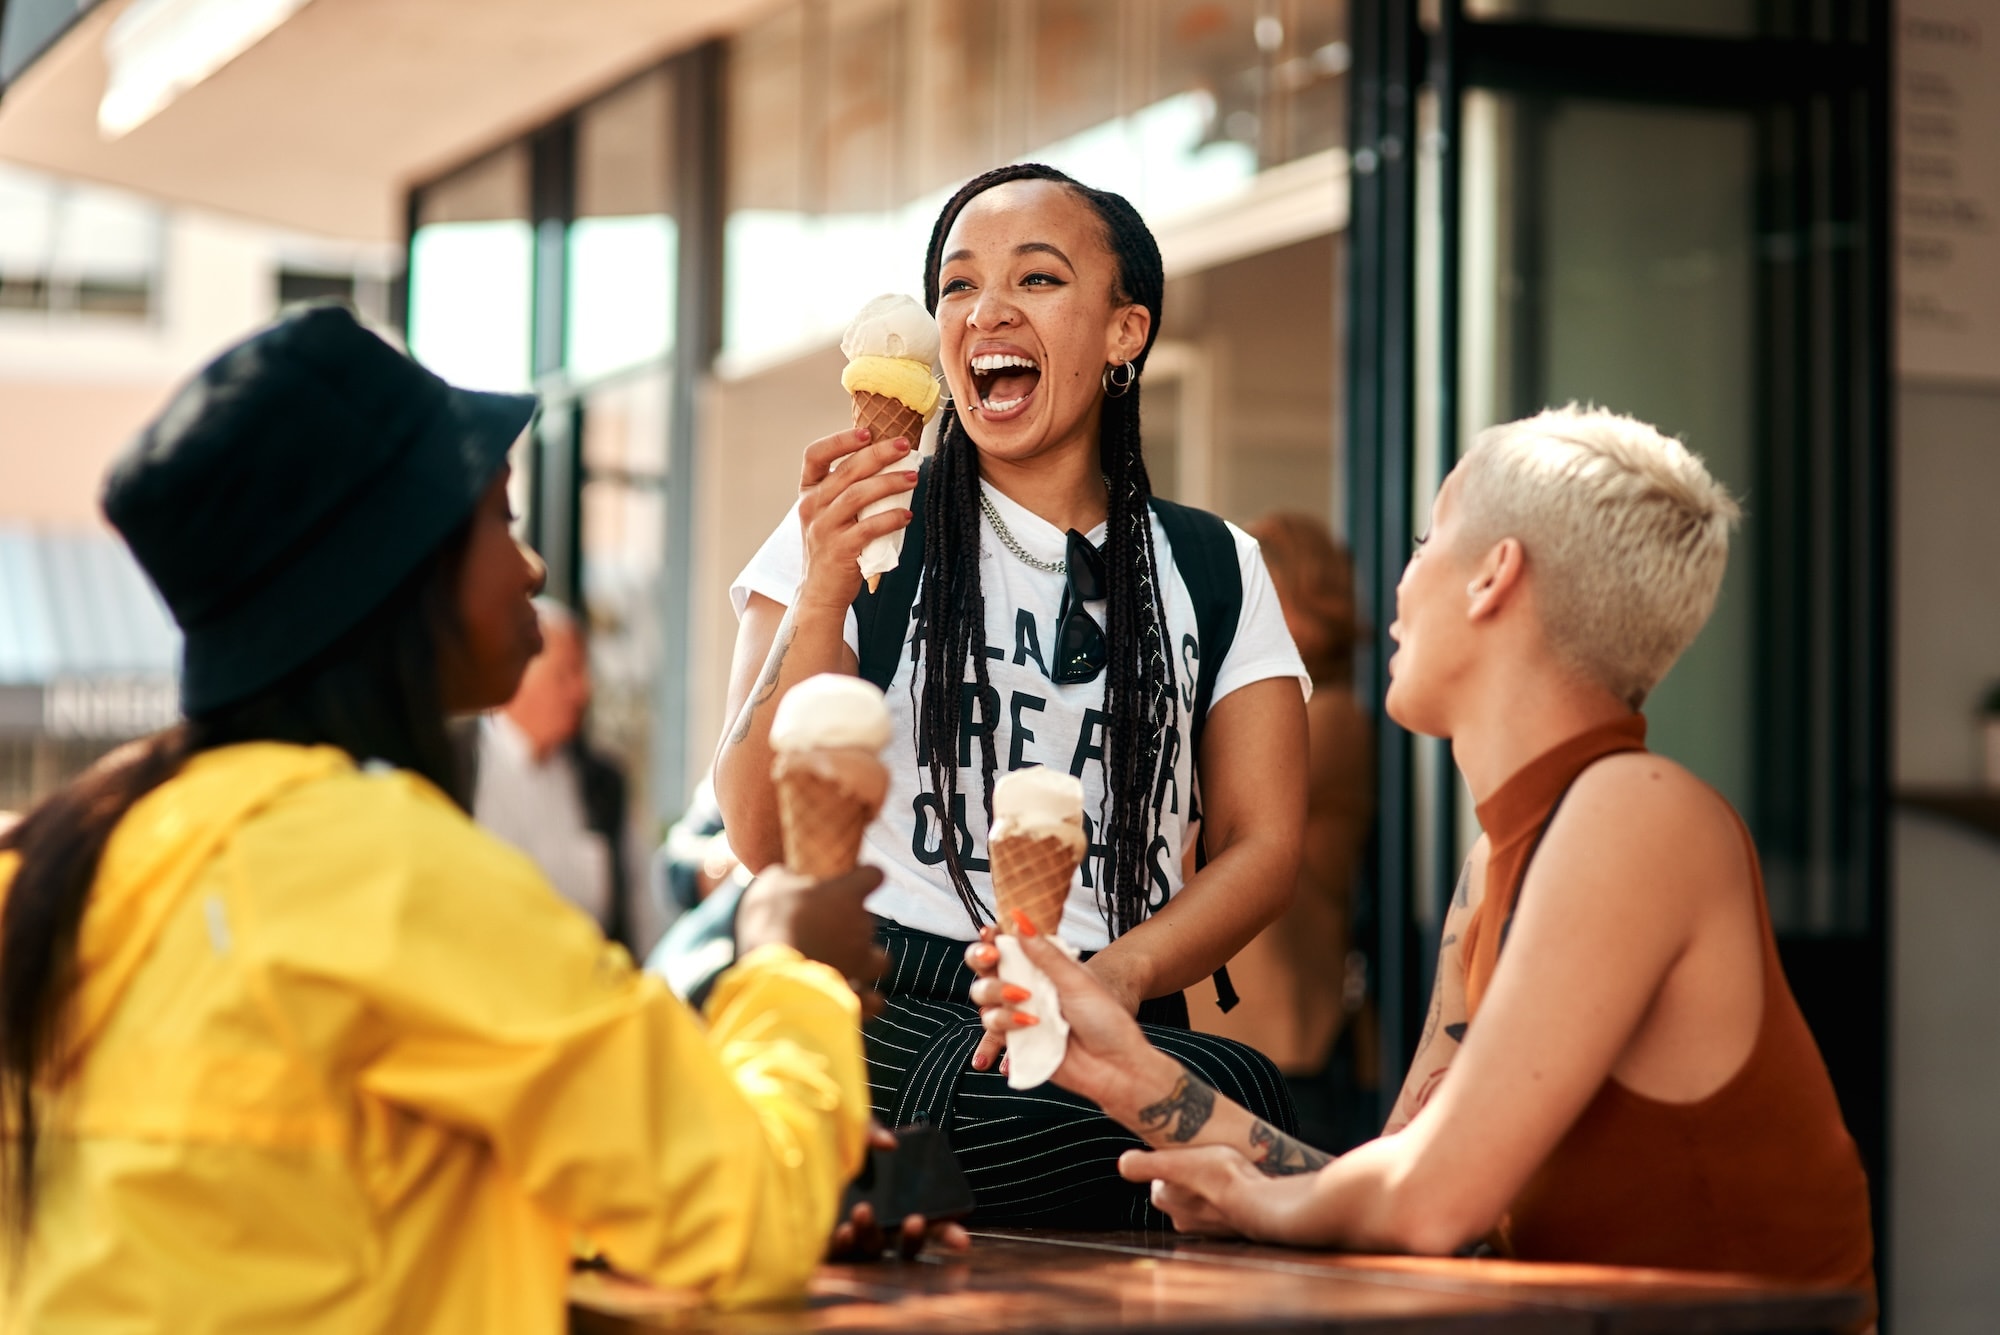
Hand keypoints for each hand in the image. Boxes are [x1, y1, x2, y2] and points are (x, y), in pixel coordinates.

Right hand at [735, 866, 889, 1015]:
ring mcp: (860, 961)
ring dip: (867, 961)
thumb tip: (787, 876)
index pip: (873, 875)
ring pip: (881, 961)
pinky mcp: (853, 992)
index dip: (864, 877)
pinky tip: (850, 997)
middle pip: (869, 921)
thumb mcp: (771, 884)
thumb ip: (787, 877)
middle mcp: (861, 926)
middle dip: (850, 925)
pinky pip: (872, 1000)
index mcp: (847, 894)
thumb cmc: (770, 922)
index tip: (853, 879)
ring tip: (845, 964)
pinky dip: (864, 1000)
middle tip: (823, 930)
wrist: (770, 972)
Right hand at [795, 428, 917, 616]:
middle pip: (846, 471)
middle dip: (878, 454)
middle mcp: (812, 506)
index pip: (814, 455)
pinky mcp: (839, 550)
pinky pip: (868, 528)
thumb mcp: (830, 514)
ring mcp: (823, 528)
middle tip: (904, 446)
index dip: (840, 440)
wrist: (820, 591)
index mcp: (808, 492)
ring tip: (913, 477)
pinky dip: (890, 519)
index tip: (867, 431)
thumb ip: (847, 490)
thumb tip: (888, 462)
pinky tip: (907, 516)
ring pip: (858, 495)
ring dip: (889, 483)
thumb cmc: (833, 547)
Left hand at [826, 1122, 973, 1261]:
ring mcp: (854, 1237)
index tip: (963, 1240)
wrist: (793, 1143)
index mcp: (898, 1204)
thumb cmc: (833, 1141)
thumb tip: (889, 1143)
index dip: (949, 1235)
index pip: (932, 1226)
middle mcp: (881, 1226)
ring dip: (872, 1236)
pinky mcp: (825, 1244)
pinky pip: (838, 1255)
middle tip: (913, 1219)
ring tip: (863, 1214)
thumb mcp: (853, 1129)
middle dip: (913, 1238)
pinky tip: (841, 1230)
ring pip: (872, 1251)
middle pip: (905, 1245)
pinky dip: (843, 1246)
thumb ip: (870, 1130)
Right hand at [965, 930, 1143, 1073]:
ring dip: (998, 998)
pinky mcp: (1018, 1043)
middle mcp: (1026, 990)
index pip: (1007, 948)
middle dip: (983, 962)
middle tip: (992, 958)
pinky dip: (1004, 1027)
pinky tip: (1027, 1027)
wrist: (1114, 1065)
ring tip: (1028, 1010)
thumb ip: (1045, 954)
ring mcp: (1019, 1017)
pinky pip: (994, 1032)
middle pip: (985, 971)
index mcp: (1042, 969)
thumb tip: (1019, 919)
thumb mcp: (1077, 980)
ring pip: (984, 1001)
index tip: (989, 933)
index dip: (991, 939)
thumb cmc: (1104, 1019)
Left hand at [1117, 1145, 1258, 1237]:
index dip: (1170, 1163)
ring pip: (1201, 1200)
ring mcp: (1207, 1227)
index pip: (1159, 1178)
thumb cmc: (1218, 1178)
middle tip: (1205, 1159)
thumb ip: (1144, 1164)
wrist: (1259, 1204)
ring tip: (1225, 1171)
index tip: (1184, 1153)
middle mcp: (1182, 1219)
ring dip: (1209, 1188)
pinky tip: (1239, 1186)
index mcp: (1165, 1200)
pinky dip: (1227, 1199)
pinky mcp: (1230, 1229)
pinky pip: (1223, 1208)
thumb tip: (1123, 1164)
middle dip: (1189, 1177)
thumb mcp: (1174, 1162)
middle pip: (1179, 1190)